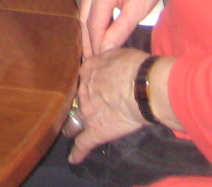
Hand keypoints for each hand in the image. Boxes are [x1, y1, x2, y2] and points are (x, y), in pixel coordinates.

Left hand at [68, 48, 148, 163]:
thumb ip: (109, 59)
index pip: (83, 77)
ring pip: (75, 120)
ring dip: (73, 125)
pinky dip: (78, 152)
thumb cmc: (135, 66)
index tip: (91, 86)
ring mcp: (86, 112)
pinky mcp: (95, 131)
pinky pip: (83, 143)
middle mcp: (83, 91)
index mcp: (89, 70)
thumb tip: (111, 62)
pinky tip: (74, 158)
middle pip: (77, 98)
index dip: (88, 83)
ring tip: (70, 130)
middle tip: (86, 107)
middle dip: (80, 103)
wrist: (141, 87)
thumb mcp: (118, 53)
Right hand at [80, 0, 168, 56]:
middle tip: (89, 61)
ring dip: (88, 28)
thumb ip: (119, 32)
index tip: (97, 62)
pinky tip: (96, 27)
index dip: (95, 46)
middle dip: (87, 40)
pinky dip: (91, 15)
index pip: (94, 25)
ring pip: (84, 8)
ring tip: (92, 48)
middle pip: (84, 18)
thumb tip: (105, 51)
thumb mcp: (138, 11)